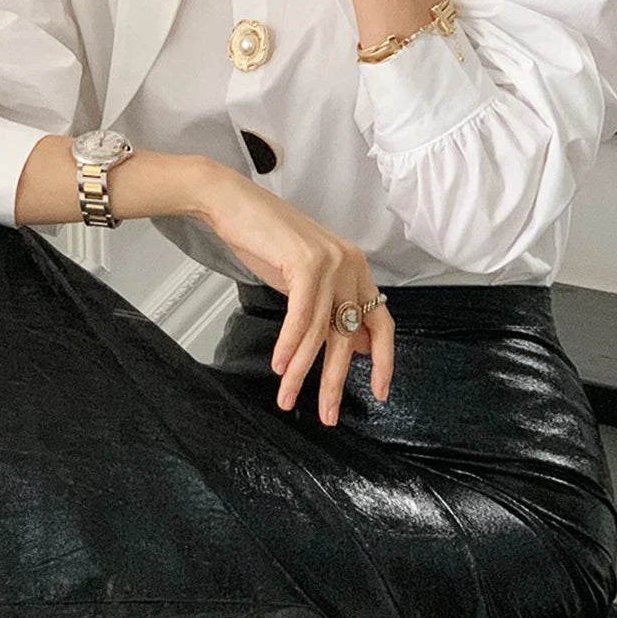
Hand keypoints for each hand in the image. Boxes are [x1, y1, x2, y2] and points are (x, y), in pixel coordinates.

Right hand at [200, 164, 394, 425]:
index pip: (382, 321)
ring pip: (321, 331)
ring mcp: (332, 261)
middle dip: (336, 379)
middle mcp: (351, 264)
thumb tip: (355, 345)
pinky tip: (279, 367)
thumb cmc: (265, 239)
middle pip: (350, 334)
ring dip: (302, 370)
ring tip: (288, 398)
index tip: (380, 392)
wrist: (233, 203)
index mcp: (356, 267)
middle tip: (329, 414)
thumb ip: (330, 306)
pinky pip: (300, 317)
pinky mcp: (307, 262)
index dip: (383, 360)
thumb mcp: (305, 277)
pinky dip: (288, 345)